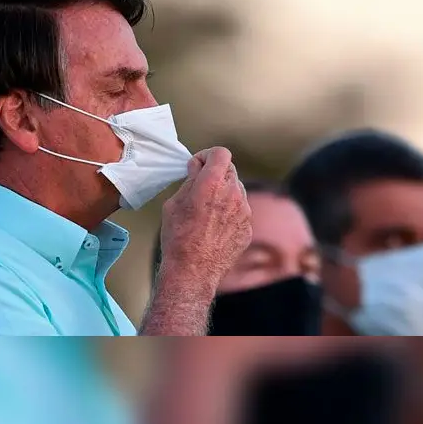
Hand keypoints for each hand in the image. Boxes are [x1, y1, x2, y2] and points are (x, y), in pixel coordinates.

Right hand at [158, 147, 252, 290]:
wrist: (193, 271)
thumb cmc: (179, 237)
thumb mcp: (174, 203)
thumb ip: (191, 181)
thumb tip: (198, 170)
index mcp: (212, 183)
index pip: (220, 153)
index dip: (206, 156)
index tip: (198, 167)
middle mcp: (233, 194)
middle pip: (230, 169)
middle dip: (215, 174)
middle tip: (200, 187)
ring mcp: (244, 211)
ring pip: (237, 190)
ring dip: (223, 193)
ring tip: (206, 211)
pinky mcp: (248, 227)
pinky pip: (240, 210)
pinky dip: (229, 212)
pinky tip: (214, 227)